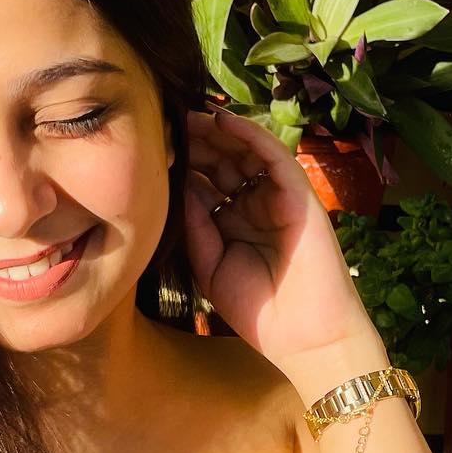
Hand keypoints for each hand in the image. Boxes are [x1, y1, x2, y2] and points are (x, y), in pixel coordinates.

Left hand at [183, 107, 380, 365]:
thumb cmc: (257, 309)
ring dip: (216, 131)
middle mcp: (254, 203)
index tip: (149, 147)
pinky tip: (222, 121)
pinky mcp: (298, 194)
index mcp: (232, 219)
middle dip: (194, 140)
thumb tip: (176, 182)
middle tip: (163, 121)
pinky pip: (273, 156)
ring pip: (245, 151)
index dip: (180, 163)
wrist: (303, 337)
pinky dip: (249, 135)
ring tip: (185, 115)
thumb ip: (193, 223)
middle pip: (222, 160)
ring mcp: (277, 196)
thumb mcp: (208, 264)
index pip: (204, 181)